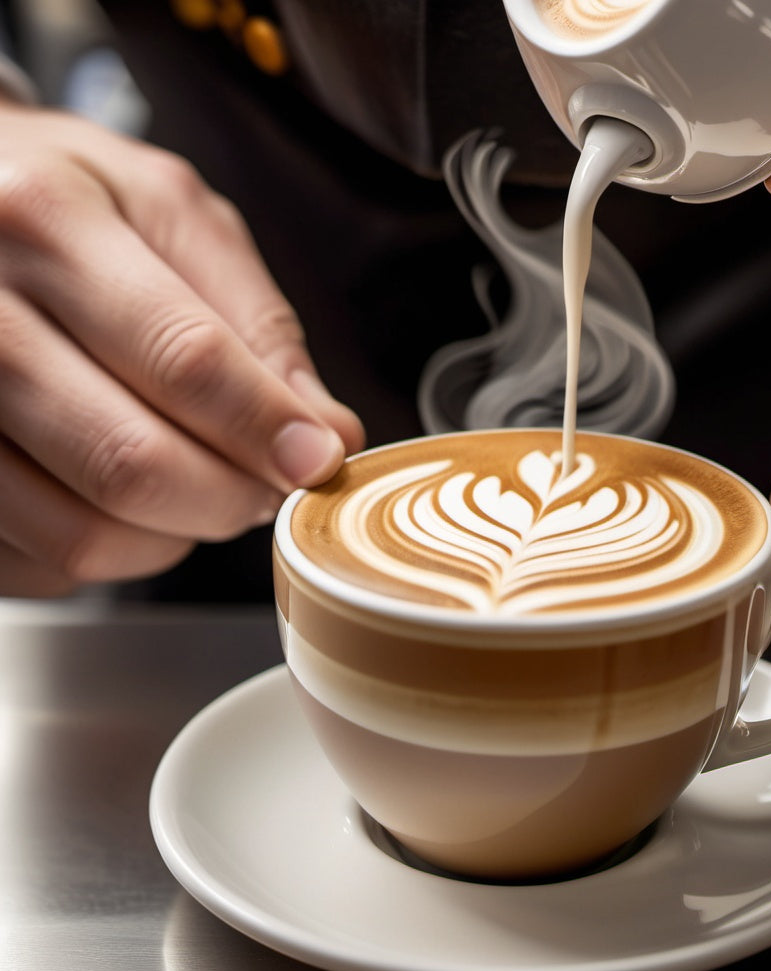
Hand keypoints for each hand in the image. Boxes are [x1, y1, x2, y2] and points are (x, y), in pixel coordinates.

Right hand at [0, 101, 363, 595]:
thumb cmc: (67, 202)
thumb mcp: (171, 214)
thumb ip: (256, 323)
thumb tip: (326, 433)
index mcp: (43, 222)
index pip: (182, 359)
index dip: (266, 428)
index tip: (318, 461)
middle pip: (130, 464)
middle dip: (229, 496)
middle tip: (264, 485)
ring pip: (82, 536)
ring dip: (171, 536)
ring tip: (195, 484)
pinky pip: (40, 563)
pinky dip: (108, 550)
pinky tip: (115, 493)